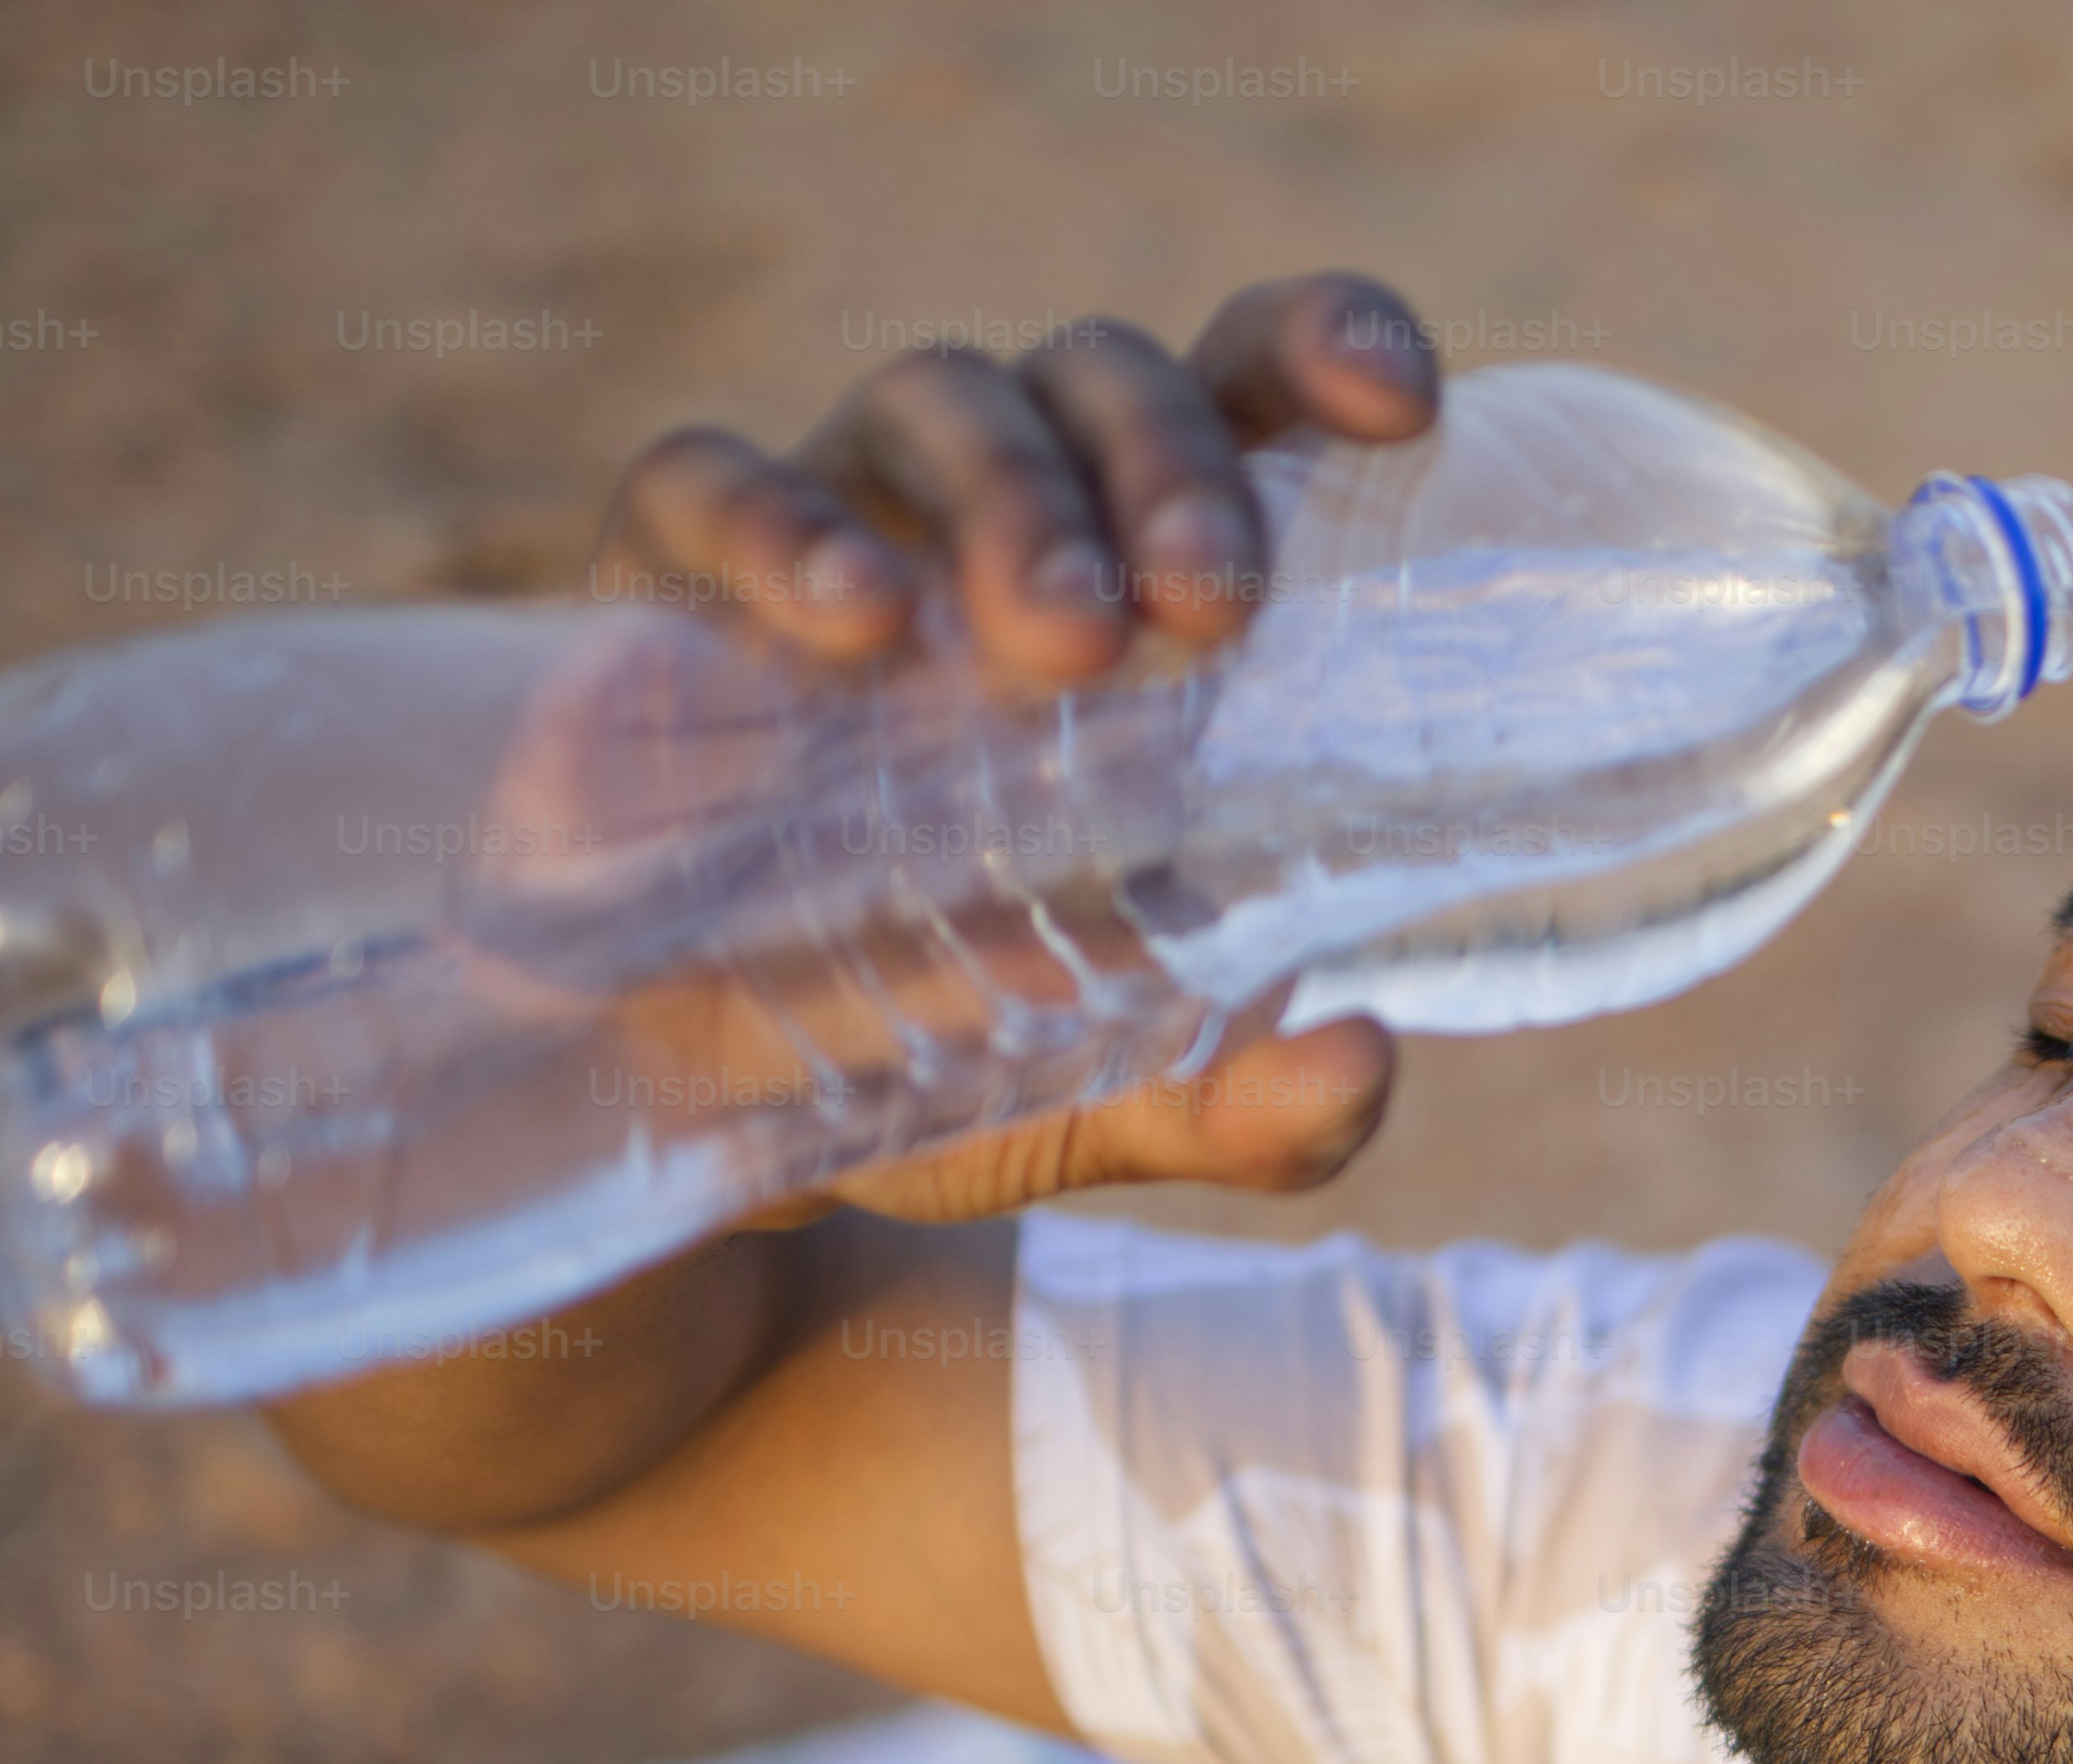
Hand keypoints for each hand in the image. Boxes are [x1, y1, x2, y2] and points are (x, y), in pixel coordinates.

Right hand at [583, 275, 1444, 1215]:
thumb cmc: (959, 1031)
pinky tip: (850, 615)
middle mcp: (1004, 505)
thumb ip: (1250, 1106)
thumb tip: (1357, 1068)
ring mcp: (841, 517)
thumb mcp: (1121, 1092)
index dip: (1324, 348)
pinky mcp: (670, 578)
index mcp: (1145, 572)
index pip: (1248, 390)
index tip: (1402, 405)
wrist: (717, 1103)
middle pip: (1105, 379)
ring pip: (940, 397)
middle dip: (1172, 464)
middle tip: (1211, 605)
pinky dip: (777, 521)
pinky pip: (708, 481)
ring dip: (1015, 492)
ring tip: (1063, 639)